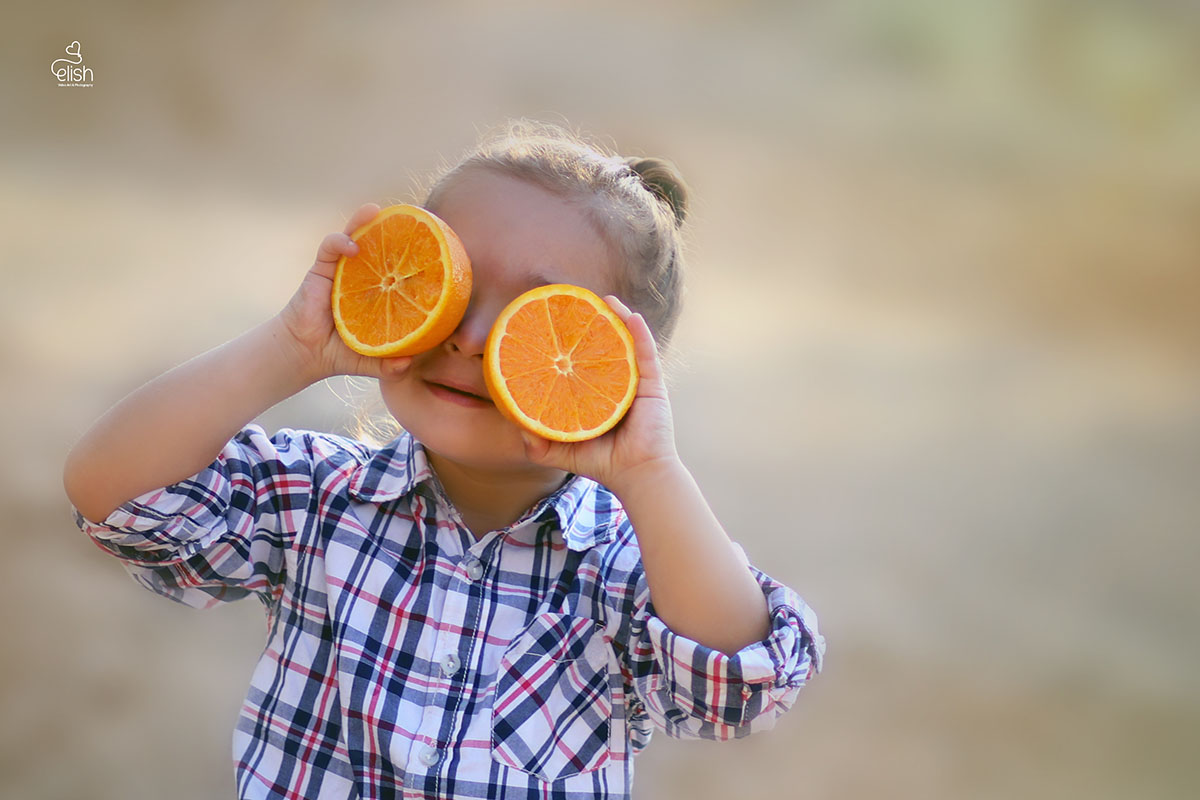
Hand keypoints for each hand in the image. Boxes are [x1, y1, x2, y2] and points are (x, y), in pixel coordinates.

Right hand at [276, 203, 412, 381]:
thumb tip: (410, 363)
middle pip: (380, 245)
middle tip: (410, 214)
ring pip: (354, 236)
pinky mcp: (321, 269)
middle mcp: (363, 275)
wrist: (306, 354)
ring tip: (376, 211)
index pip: (398, 267)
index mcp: (380, 291)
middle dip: (393, 228)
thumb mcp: (373, 361)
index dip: (412, 254)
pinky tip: (352, 247)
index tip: (433, 243)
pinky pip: (330, 247)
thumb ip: (391, 365)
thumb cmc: (342, 353)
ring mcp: (342, 270)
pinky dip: (340, 242)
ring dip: (364, 221)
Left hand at [519, 296, 680, 493]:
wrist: (637, 475)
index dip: (571, 345)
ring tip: (604, 300)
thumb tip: (513, 422)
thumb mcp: (560, 452)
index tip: (555, 326)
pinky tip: (630, 316)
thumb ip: (537, 443)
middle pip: (604, 347)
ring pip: (626, 343)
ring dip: (617, 319)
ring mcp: (636, 382)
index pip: (583, 364)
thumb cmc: (602, 463)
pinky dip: (640, 334)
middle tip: (577, 304)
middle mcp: (616, 384)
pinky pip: (646, 353)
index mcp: (597, 395)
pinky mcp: (652, 386)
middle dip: (593, 325)